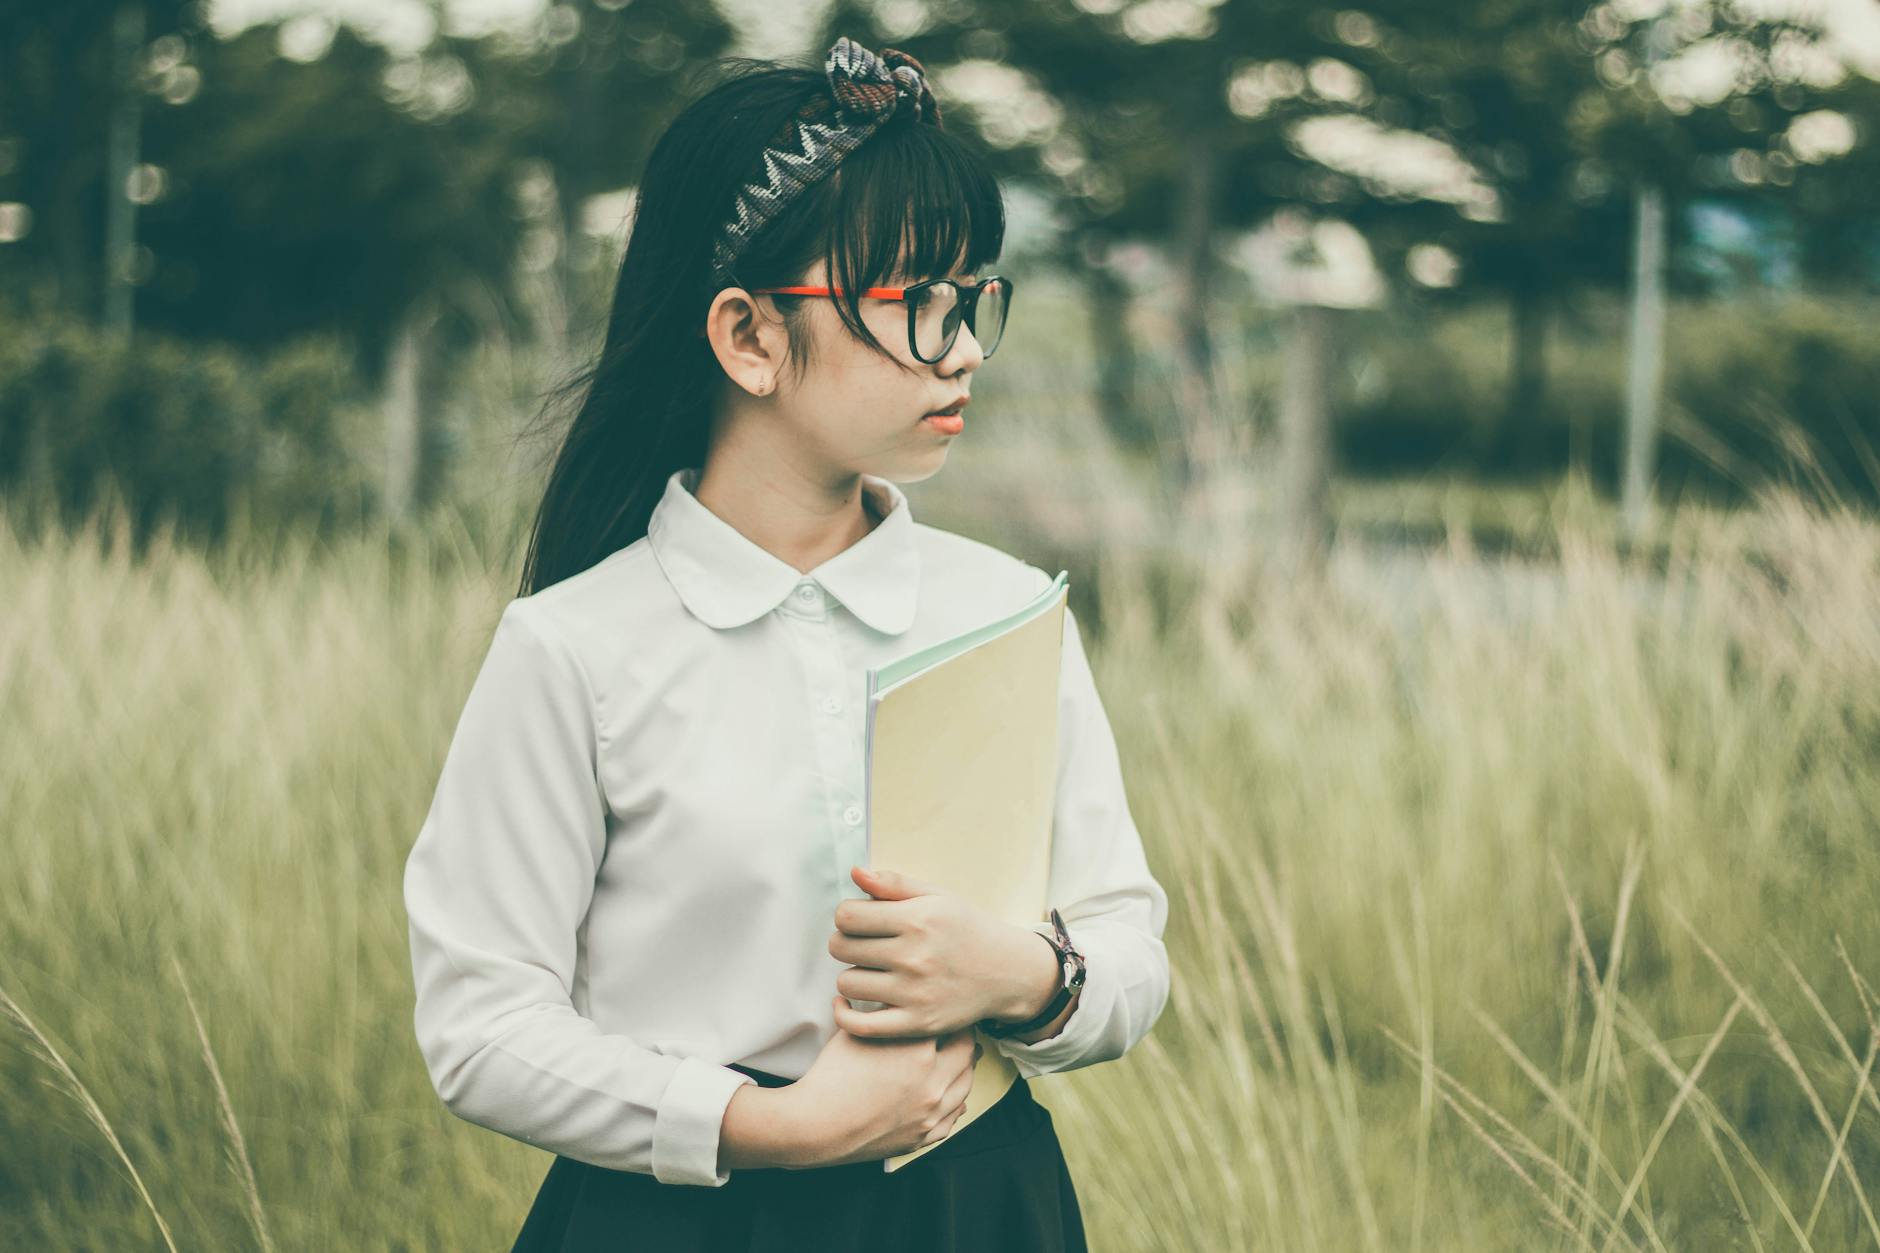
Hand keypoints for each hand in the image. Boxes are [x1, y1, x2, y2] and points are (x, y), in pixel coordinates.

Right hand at [776, 998, 981, 1168]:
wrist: (817, 1124)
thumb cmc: (833, 1077)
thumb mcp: (858, 1032)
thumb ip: (881, 1013)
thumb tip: (888, 996)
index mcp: (920, 1051)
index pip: (954, 1024)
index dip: (953, 1014)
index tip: (950, 1010)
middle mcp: (933, 1082)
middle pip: (968, 1054)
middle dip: (966, 1040)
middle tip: (961, 1031)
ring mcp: (930, 1113)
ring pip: (965, 1087)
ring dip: (964, 1071)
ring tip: (959, 1061)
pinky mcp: (921, 1137)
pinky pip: (951, 1119)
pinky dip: (954, 1105)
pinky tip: (951, 1098)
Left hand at [827, 864, 1045, 1038]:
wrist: (1007, 972)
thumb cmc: (967, 929)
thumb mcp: (937, 897)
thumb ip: (895, 884)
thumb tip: (855, 873)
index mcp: (918, 919)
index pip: (847, 916)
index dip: (847, 916)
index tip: (859, 921)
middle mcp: (915, 956)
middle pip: (841, 948)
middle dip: (845, 942)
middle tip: (864, 945)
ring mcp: (915, 993)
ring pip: (847, 984)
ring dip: (852, 976)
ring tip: (871, 971)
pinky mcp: (917, 1023)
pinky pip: (860, 1025)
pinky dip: (844, 1015)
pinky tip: (846, 1003)